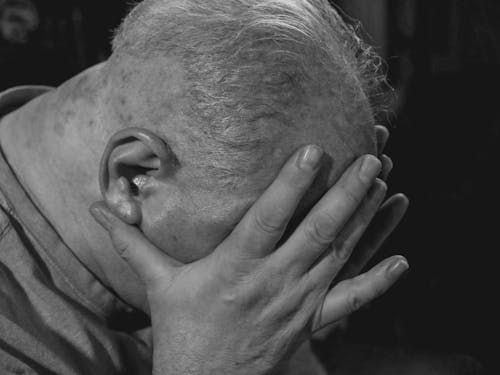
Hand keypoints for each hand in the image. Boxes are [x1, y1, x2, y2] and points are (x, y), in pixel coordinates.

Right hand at [90, 147, 408, 374]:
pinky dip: (377, 281)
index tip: (314, 150)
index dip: (292, 183)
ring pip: (339, 256)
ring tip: (384, 184)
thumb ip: (130, 242)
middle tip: (372, 157)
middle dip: (347, 192)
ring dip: (364, 220)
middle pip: (318, 231)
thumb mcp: (157, 284)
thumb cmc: (182, 331)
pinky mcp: (312, 321)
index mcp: (234, 267)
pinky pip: (350, 300)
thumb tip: (95, 210)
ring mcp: (298, 303)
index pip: (269, 217)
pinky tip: (401, 261)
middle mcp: (273, 282)